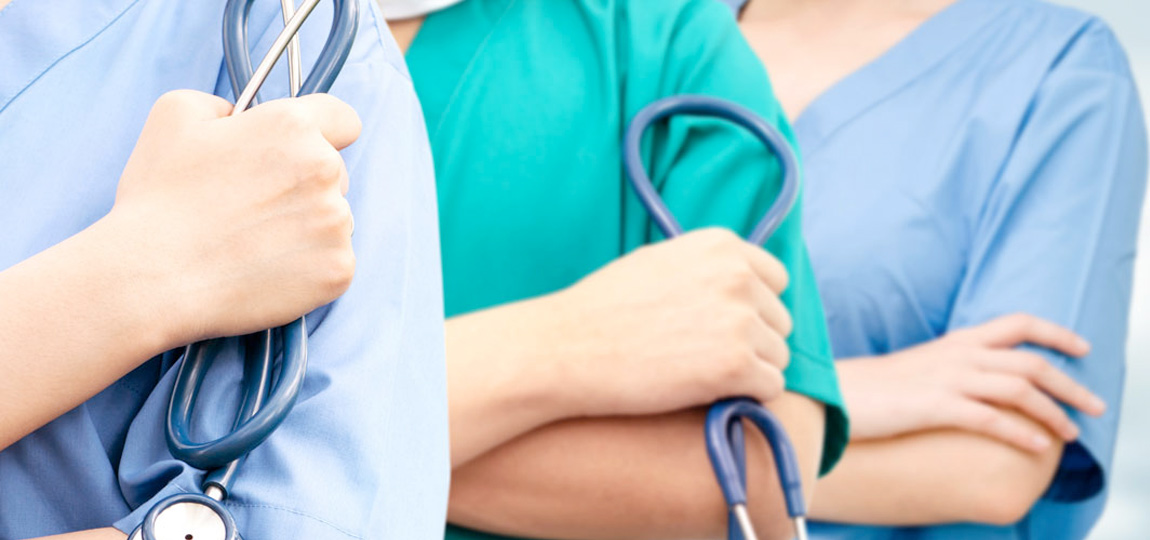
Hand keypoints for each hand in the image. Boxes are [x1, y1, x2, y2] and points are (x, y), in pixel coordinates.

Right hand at [106, 90, 361, 342]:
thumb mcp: (175, 115)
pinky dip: (309, 269)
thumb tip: (243, 117)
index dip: (323, 133)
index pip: (343, 120)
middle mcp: (325, 170)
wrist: (152, 278)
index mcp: (293, 127)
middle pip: (336, 174)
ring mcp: (336, 224)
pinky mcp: (338, 271)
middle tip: (254, 208)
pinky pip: (333, 262)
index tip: (300, 152)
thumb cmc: (158, 198)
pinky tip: (265, 270)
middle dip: (305, 185)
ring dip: (307, 228)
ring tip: (253, 243)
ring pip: (334, 220)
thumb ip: (224, 104)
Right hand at [547, 228, 792, 417]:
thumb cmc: (603, 309)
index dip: (752, 307)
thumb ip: (707, 267)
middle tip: (701, 354)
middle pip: (779, 321)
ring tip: (697, 372)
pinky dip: (745, 397)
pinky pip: (770, 387)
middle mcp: (738, 277)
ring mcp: (740, 321)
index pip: (776, 279)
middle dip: (751, 341)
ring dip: (747, 371)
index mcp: (721, 246)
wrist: (567, 349)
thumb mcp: (659, 261)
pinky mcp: (736, 366)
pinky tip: (706, 392)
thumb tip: (746, 285)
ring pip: (778, 356)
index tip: (721, 325)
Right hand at [839, 314, 1104, 451]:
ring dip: (1054, 413)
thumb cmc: (871, 388)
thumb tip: (976, 385)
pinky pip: (991, 418)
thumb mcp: (918, 369)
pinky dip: (1020, 433)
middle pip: (1030, 362)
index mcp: (955, 342)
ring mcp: (947, 379)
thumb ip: (950, 369)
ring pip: (1020, 389)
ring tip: (1071, 435)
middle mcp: (957, 355)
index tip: (1081, 348)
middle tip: (1094, 406)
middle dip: (1070, 385)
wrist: (831, 393)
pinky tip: (1036, 446)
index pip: (1018, 323)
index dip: (1056, 334)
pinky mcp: (934, 406)